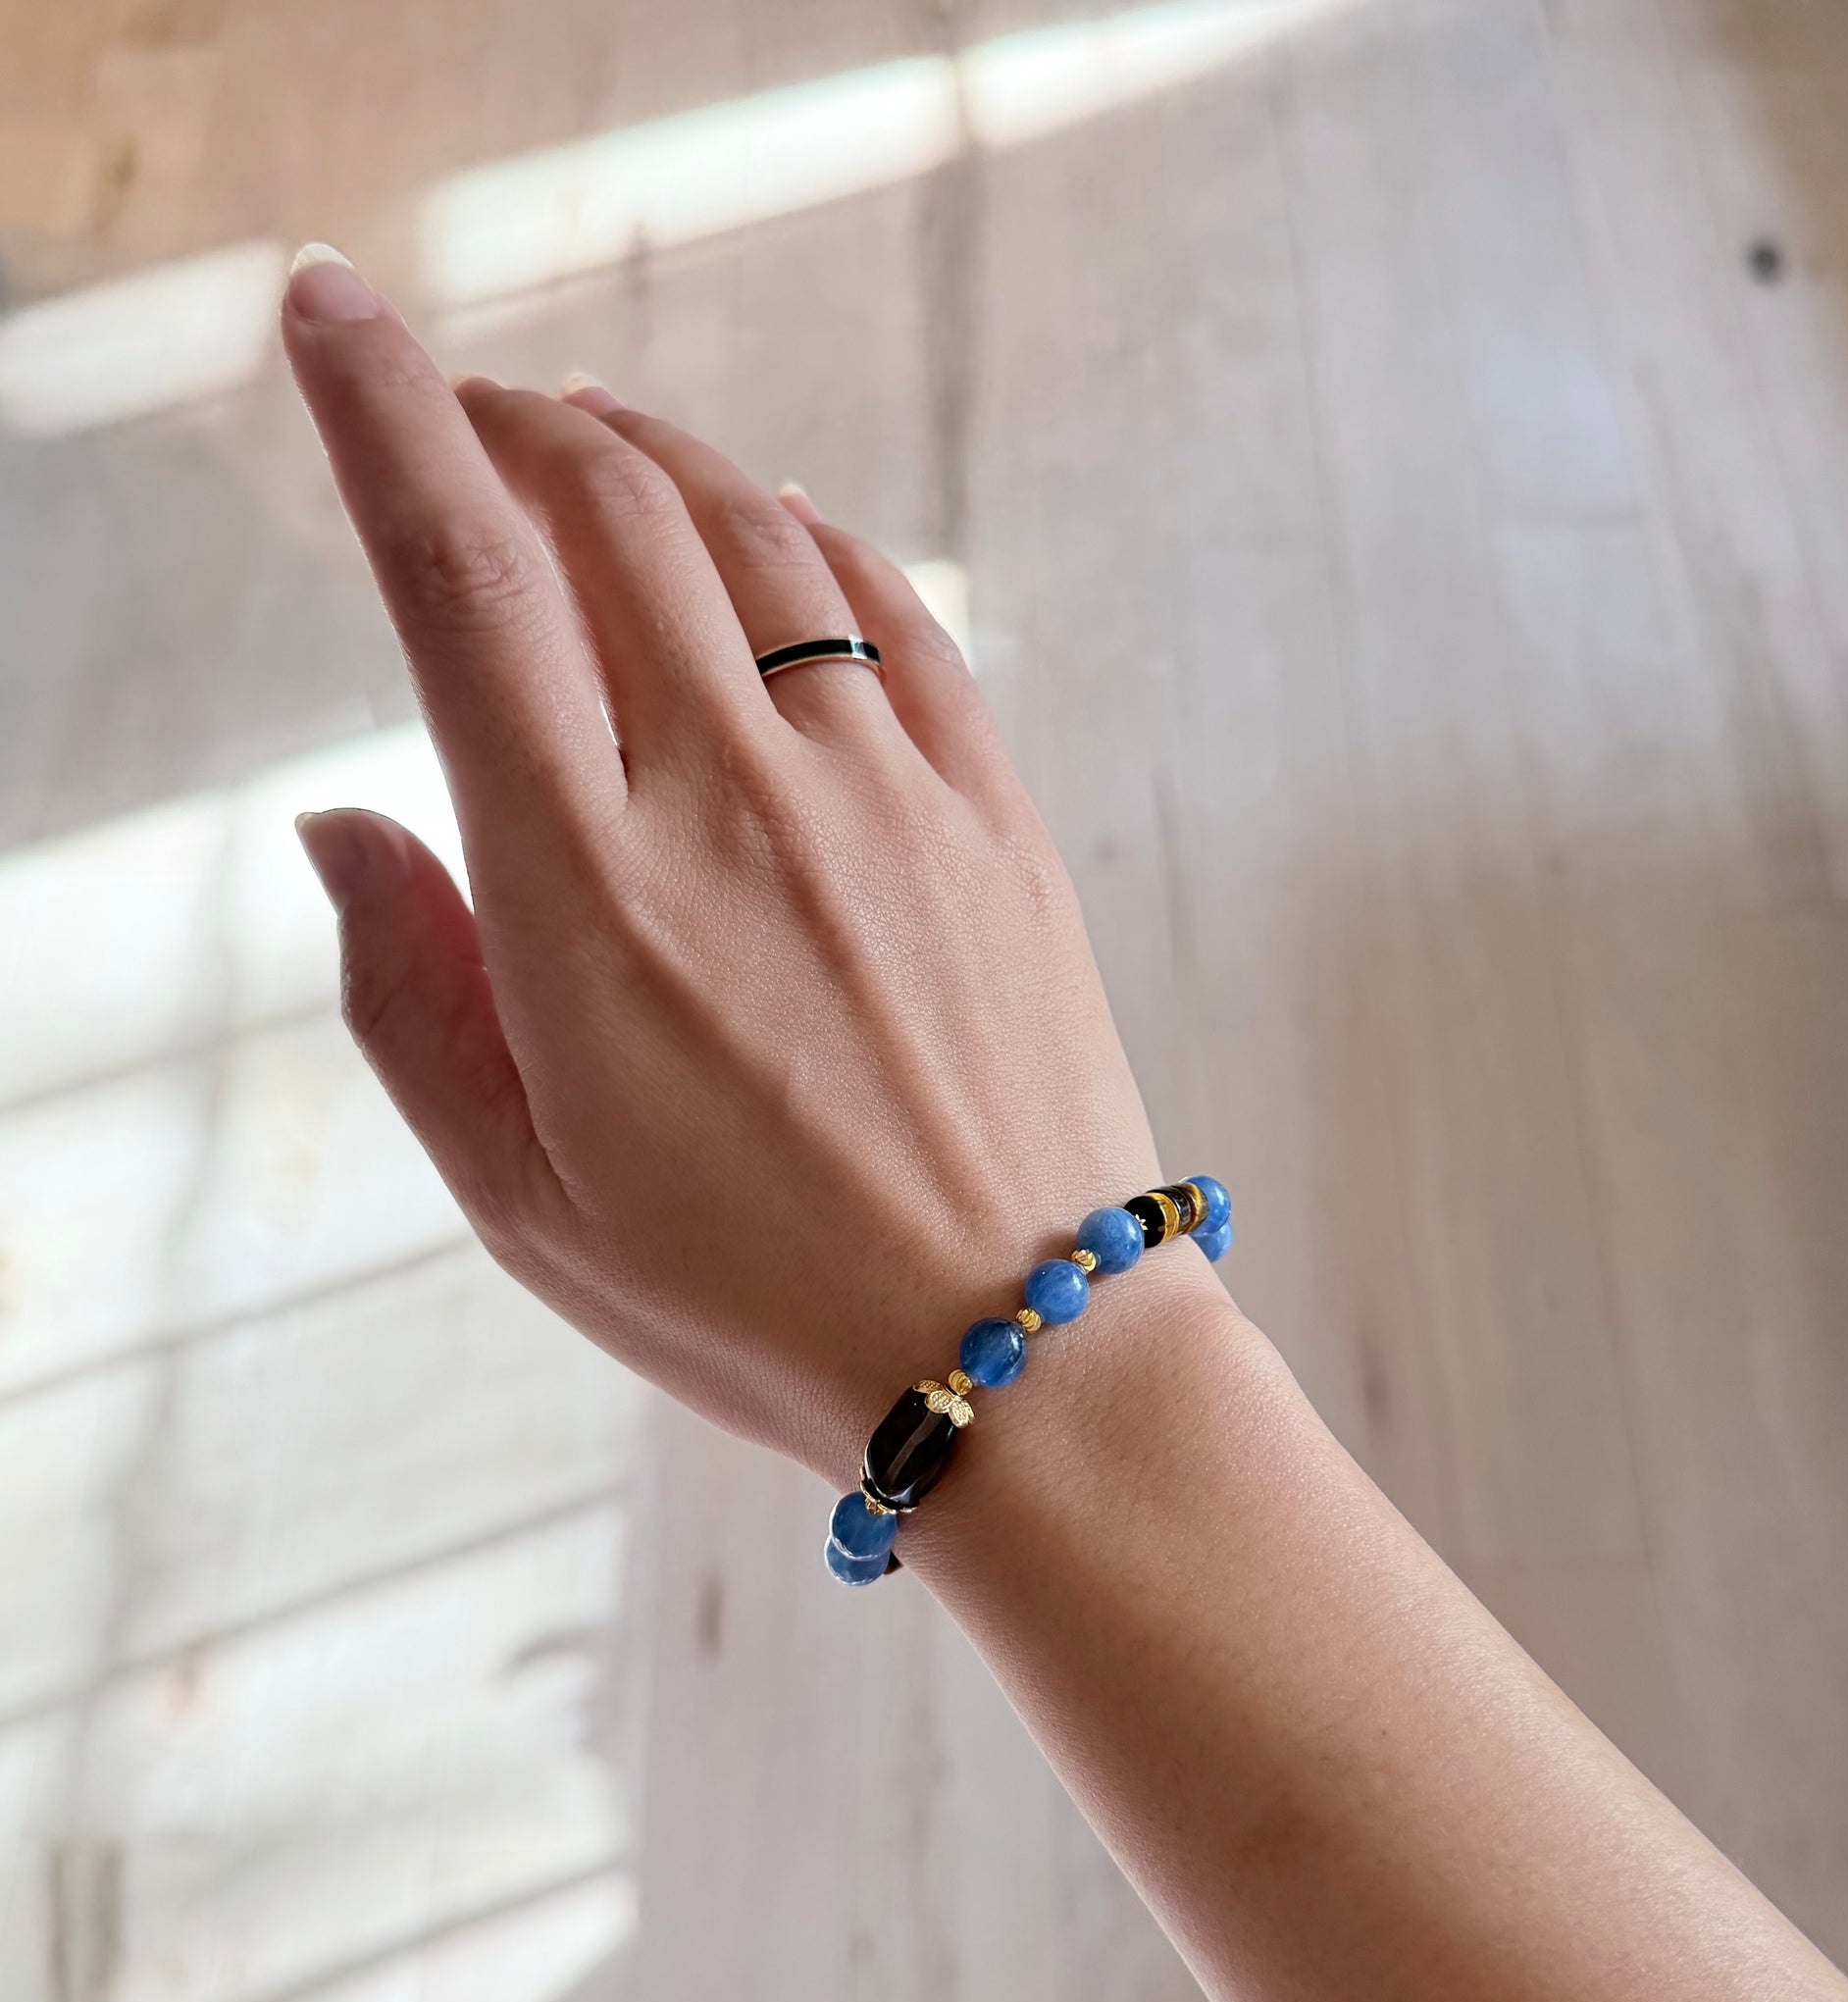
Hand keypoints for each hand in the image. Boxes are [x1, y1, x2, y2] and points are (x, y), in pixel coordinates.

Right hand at [282, 249, 1185, 1484]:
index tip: (331, 310)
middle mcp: (736, 805)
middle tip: (463, 407)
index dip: (381, 416)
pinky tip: (766, 525)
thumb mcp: (521, 1196)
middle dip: (509, 419)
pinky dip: (807, 534)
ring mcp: (884, 794)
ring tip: (588, 442)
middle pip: (606, 512)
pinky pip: (892, 609)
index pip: (462, 582)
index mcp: (587, 899)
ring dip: (649, 453)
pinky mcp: (992, 812)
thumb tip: (340, 824)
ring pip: (749, 533)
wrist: (1018, 1347)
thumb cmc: (752, 1297)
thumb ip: (407, 993)